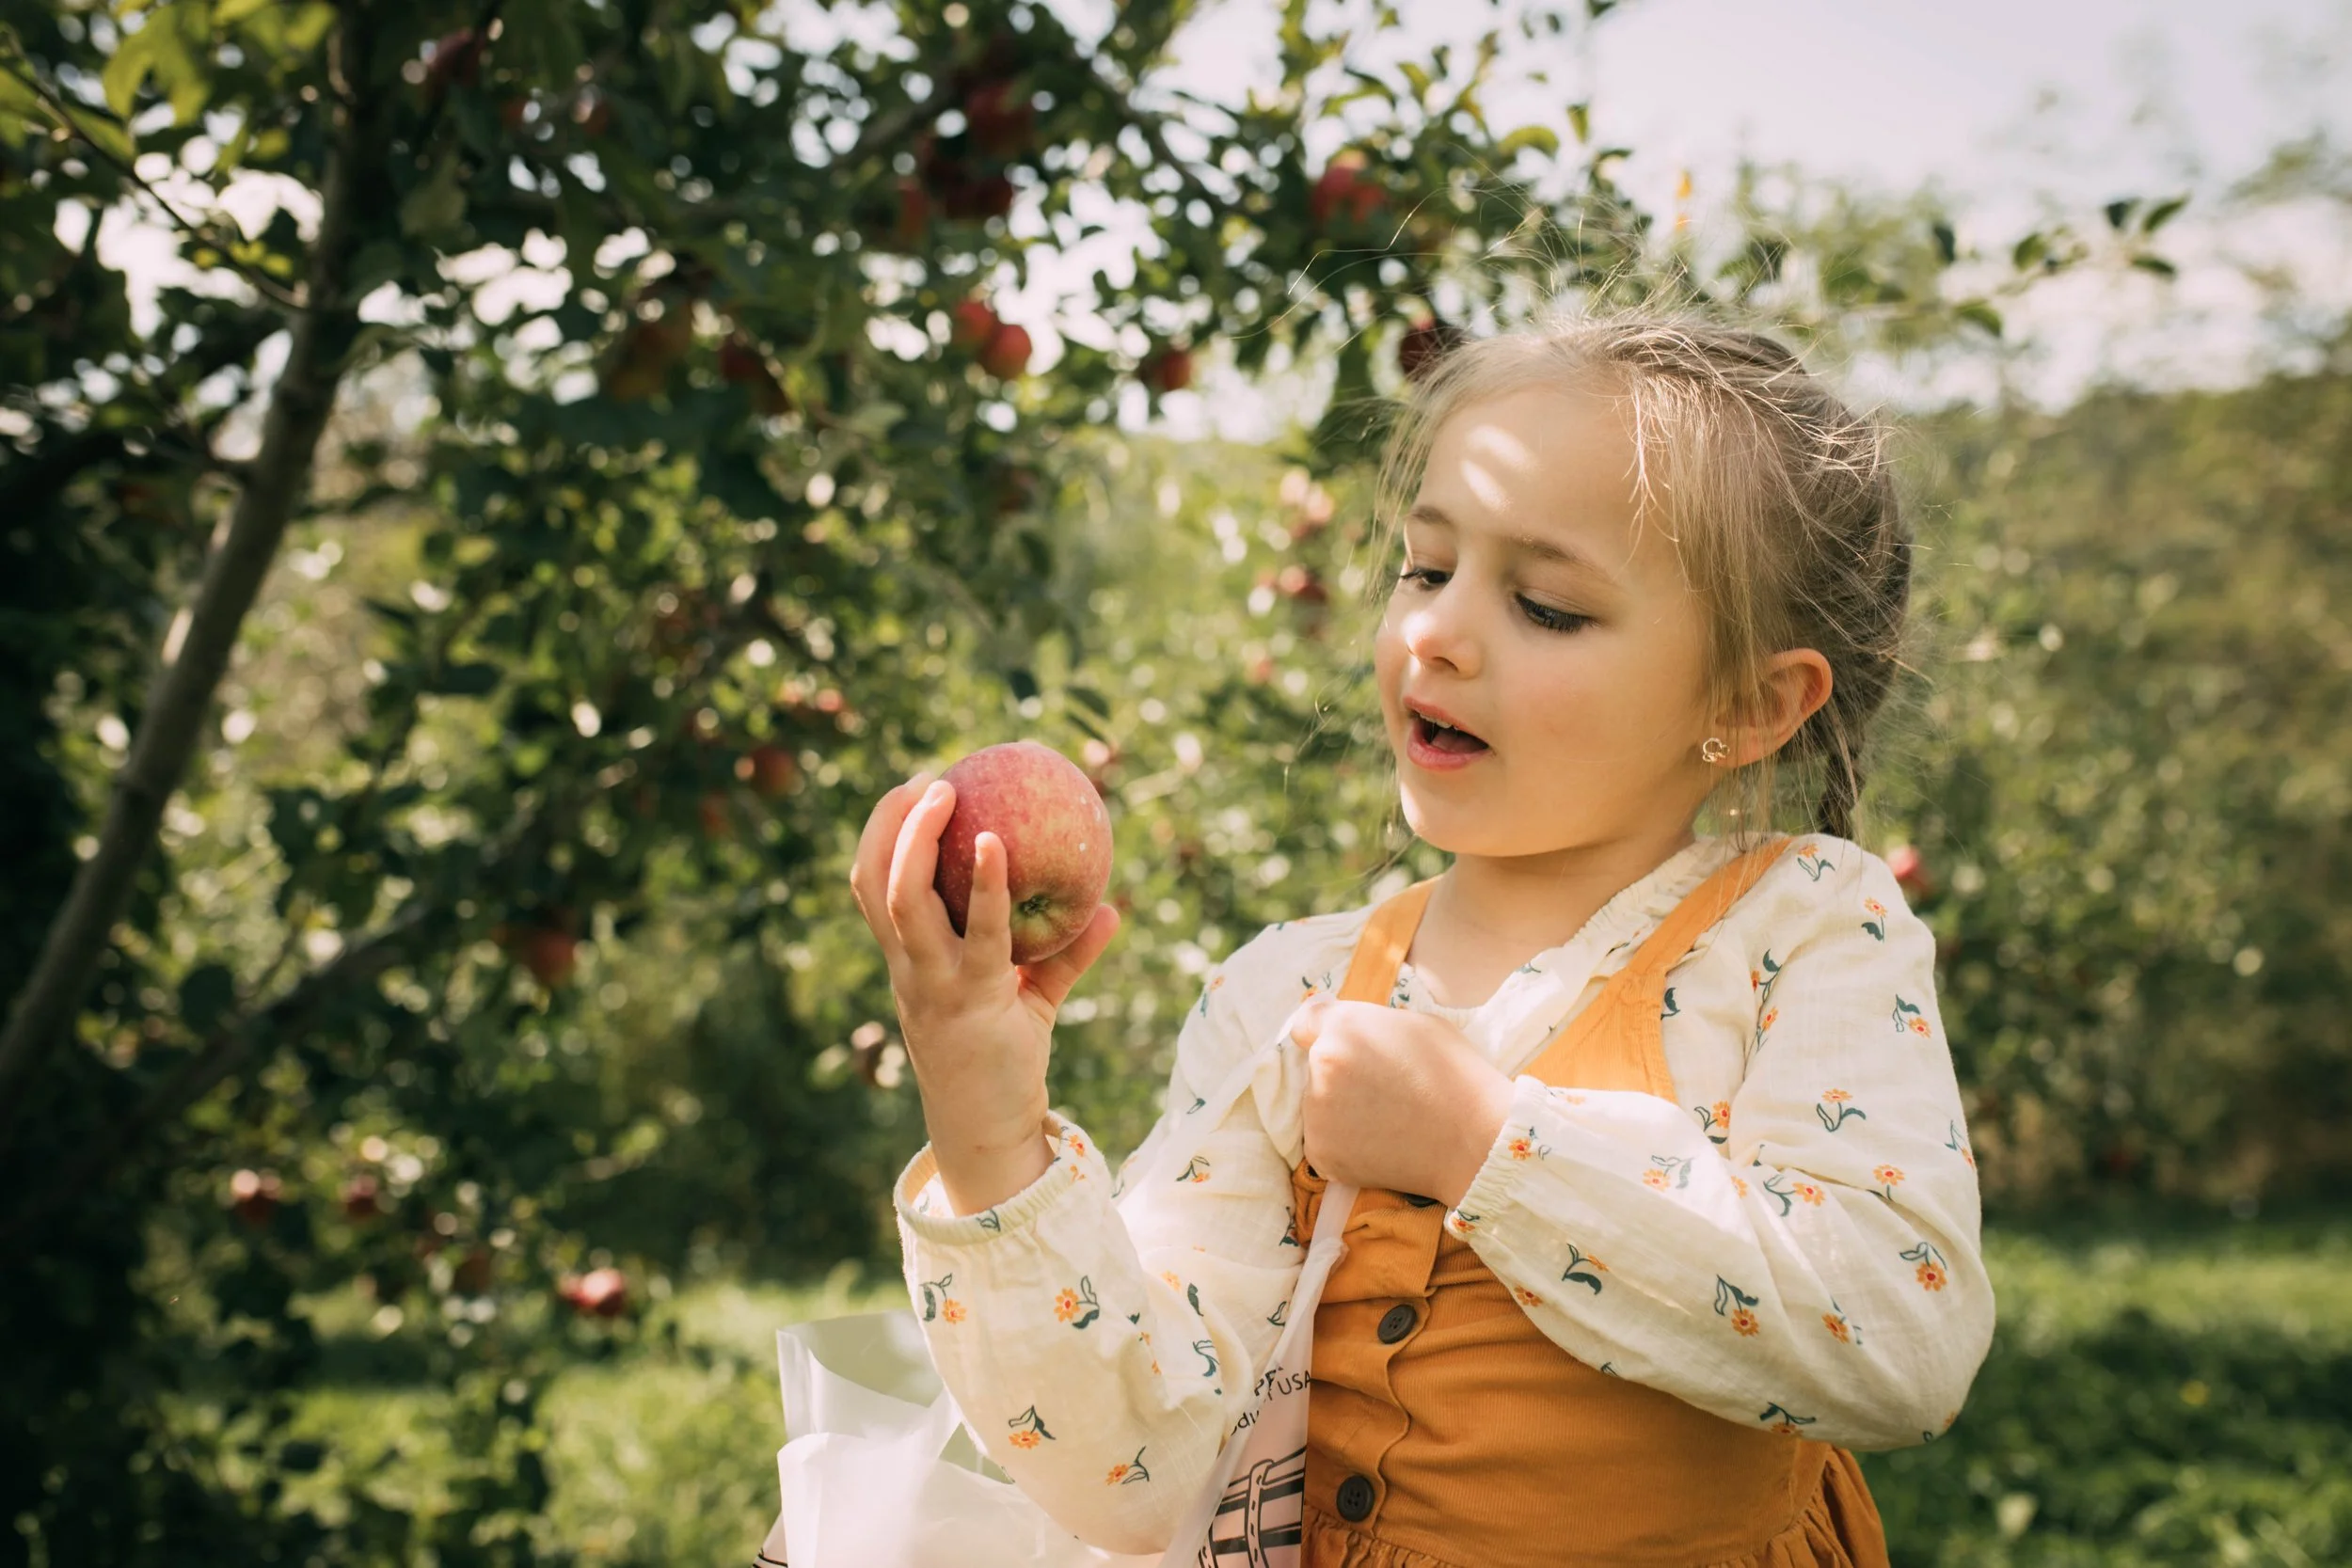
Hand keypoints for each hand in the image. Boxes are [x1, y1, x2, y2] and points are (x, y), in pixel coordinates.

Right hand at [849, 771, 1121, 1214]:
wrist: (989, 1128)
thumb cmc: (1006, 1056)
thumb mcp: (1033, 996)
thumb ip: (1065, 953)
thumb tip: (1112, 909)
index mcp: (909, 960)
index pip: (873, 888)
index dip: (882, 835)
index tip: (911, 790)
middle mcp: (910, 967)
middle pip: (876, 883)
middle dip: (890, 825)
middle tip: (928, 779)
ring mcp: (934, 983)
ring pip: (906, 901)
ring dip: (919, 841)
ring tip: (948, 792)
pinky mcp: (971, 998)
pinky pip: (977, 932)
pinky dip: (985, 885)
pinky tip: (997, 846)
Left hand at [1288, 998, 1516, 1208]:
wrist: (1473, 1140)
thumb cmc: (1455, 1074)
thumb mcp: (1416, 1024)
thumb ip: (1370, 1023)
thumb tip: (1349, 1033)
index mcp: (1343, 1029)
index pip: (1306, 1023)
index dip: (1325, 1033)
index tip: (1344, 1047)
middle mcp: (1321, 1067)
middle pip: (1316, 1066)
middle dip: (1340, 1074)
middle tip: (1382, 1090)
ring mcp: (1317, 1115)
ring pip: (1317, 1105)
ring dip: (1339, 1110)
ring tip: (1386, 1120)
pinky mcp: (1322, 1154)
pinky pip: (1324, 1141)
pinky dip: (1344, 1144)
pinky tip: (1379, 1143)